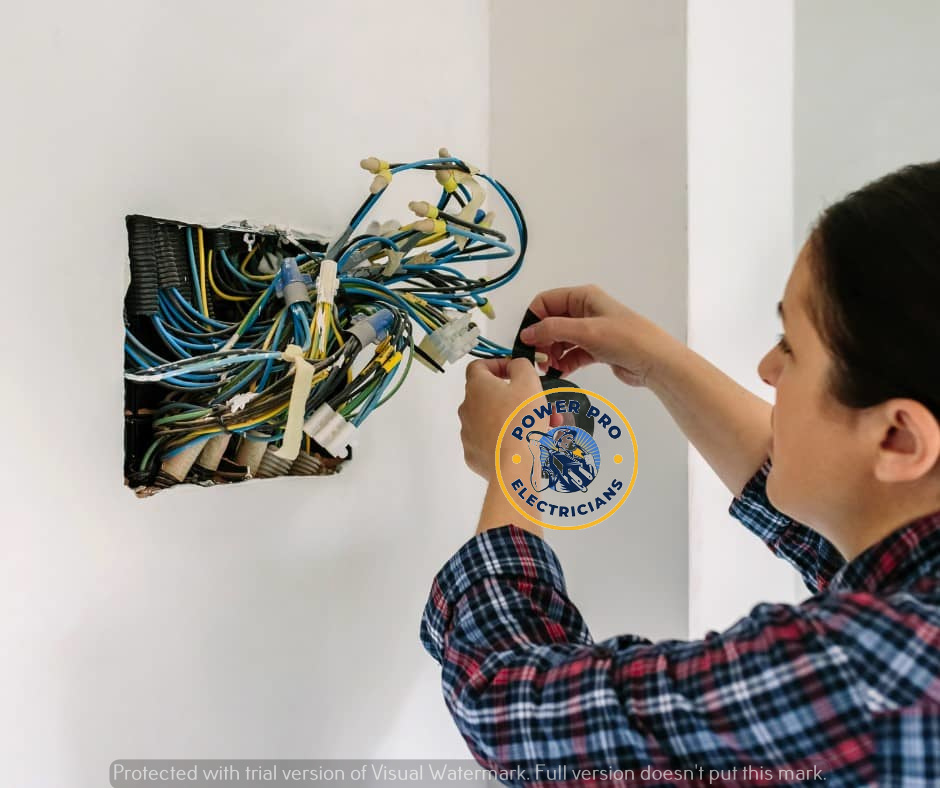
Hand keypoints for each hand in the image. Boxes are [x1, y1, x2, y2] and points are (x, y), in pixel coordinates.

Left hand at [458, 357, 547, 482]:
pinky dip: (506, 439)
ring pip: (494, 419)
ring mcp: (468, 433)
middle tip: (541, 406)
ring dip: (516, 418)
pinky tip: (525, 444)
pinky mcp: (473, 454)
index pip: (478, 366)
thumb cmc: (522, 421)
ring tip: (543, 427)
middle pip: (492, 396)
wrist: (514, 467)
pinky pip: (491, 441)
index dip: (497, 365)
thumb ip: (521, 365)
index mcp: (477, 387)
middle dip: (517, 398)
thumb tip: (514, 366)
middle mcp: (467, 408)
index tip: (514, 372)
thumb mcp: (529, 382)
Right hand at [518, 284, 677, 386]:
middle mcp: (585, 311)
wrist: (656, 361)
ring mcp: (591, 331)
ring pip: (560, 341)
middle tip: (537, 359)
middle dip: (542, 340)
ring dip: (552, 354)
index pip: (546, 302)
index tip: (526, 340)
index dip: (533, 319)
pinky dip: (564, 363)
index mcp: (583, 297)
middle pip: (551, 323)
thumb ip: (552, 330)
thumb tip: (526, 334)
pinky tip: (560, 373)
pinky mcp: (596, 349)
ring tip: (549, 368)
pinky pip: (572, 354)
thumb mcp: (585, 331)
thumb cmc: (625, 339)